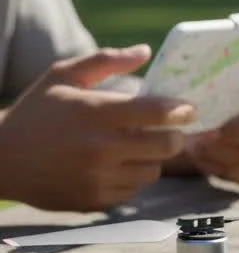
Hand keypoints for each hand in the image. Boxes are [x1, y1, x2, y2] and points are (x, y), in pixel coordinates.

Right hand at [0, 46, 196, 211]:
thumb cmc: (36, 112)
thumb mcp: (62, 76)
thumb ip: (105, 60)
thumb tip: (145, 51)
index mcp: (95, 113)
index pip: (158, 113)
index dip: (182, 110)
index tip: (189, 109)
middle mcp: (100, 148)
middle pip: (168, 146)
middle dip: (174, 136)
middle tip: (167, 130)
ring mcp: (98, 178)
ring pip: (154, 171)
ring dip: (151, 159)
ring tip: (131, 148)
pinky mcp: (94, 201)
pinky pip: (134, 191)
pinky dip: (131, 178)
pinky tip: (113, 166)